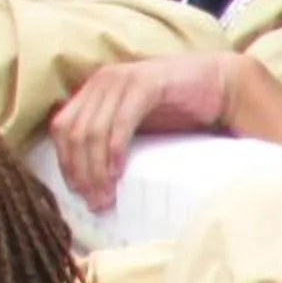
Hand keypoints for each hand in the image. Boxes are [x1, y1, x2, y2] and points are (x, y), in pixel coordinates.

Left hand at [48, 54, 239, 212]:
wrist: (219, 84)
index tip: (77, 192)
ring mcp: (122, 80)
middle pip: (74, 133)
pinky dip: (115, 149)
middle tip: (94, 202)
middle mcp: (102, 81)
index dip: (65, 162)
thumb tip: (87, 179)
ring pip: (93, 130)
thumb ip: (109, 136)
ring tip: (106, 196)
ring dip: (97, 169)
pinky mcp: (146, 84)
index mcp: (94, 89)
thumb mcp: (134, 122)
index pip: (61, 128)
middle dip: (81, 172)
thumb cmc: (177, 108)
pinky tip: (119, 171)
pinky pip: (121, 121)